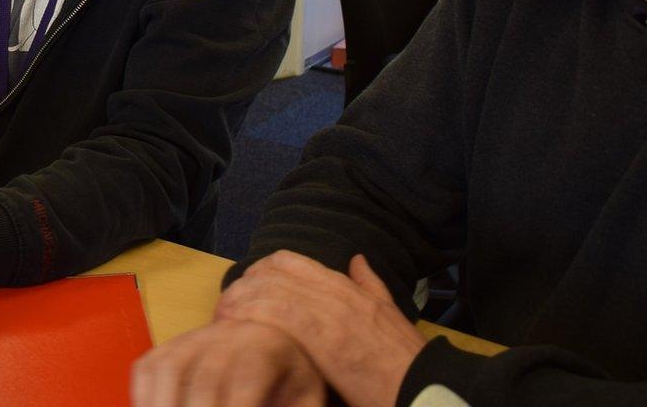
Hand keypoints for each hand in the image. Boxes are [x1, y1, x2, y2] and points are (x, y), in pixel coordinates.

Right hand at [130, 319, 325, 406]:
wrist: (274, 342)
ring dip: (163, 404)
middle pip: (203, 379)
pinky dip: (143, 395)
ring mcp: (194, 337)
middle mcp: (225, 334)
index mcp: (266, 346)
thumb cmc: (292, 380)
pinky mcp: (171, 346)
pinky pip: (147, 367)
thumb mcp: (307, 397)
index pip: (245, 382)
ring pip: (168, 369)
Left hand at [212, 252, 425, 406]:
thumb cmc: (404, 359)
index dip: (260, 272)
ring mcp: (328, 312)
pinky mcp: (322, 337)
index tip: (247, 292)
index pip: (289, 261)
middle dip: (243, 287)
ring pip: (268, 289)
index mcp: (347, 285)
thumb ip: (369, 285)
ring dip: (239, 302)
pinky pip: (274, 315)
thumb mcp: (389, 312)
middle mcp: (334, 291)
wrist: (423, 386)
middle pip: (271, 271)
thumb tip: (358, 260)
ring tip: (223, 320)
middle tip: (227, 308)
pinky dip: (250, 318)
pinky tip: (236, 330)